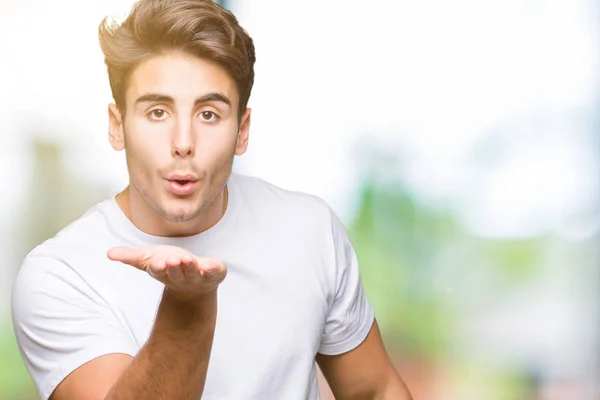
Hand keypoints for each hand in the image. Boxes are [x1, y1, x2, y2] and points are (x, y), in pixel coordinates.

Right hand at [107, 245, 226, 300]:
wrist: (195, 284)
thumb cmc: (168, 267)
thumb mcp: (148, 259)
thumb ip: (130, 256)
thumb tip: (108, 253)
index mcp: (163, 272)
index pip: (158, 271)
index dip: (158, 267)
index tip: (157, 263)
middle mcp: (180, 276)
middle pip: (175, 273)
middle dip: (173, 267)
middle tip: (171, 261)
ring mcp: (197, 276)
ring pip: (193, 273)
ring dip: (190, 267)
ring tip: (187, 260)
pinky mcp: (213, 273)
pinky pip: (214, 272)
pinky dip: (212, 269)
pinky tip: (209, 265)